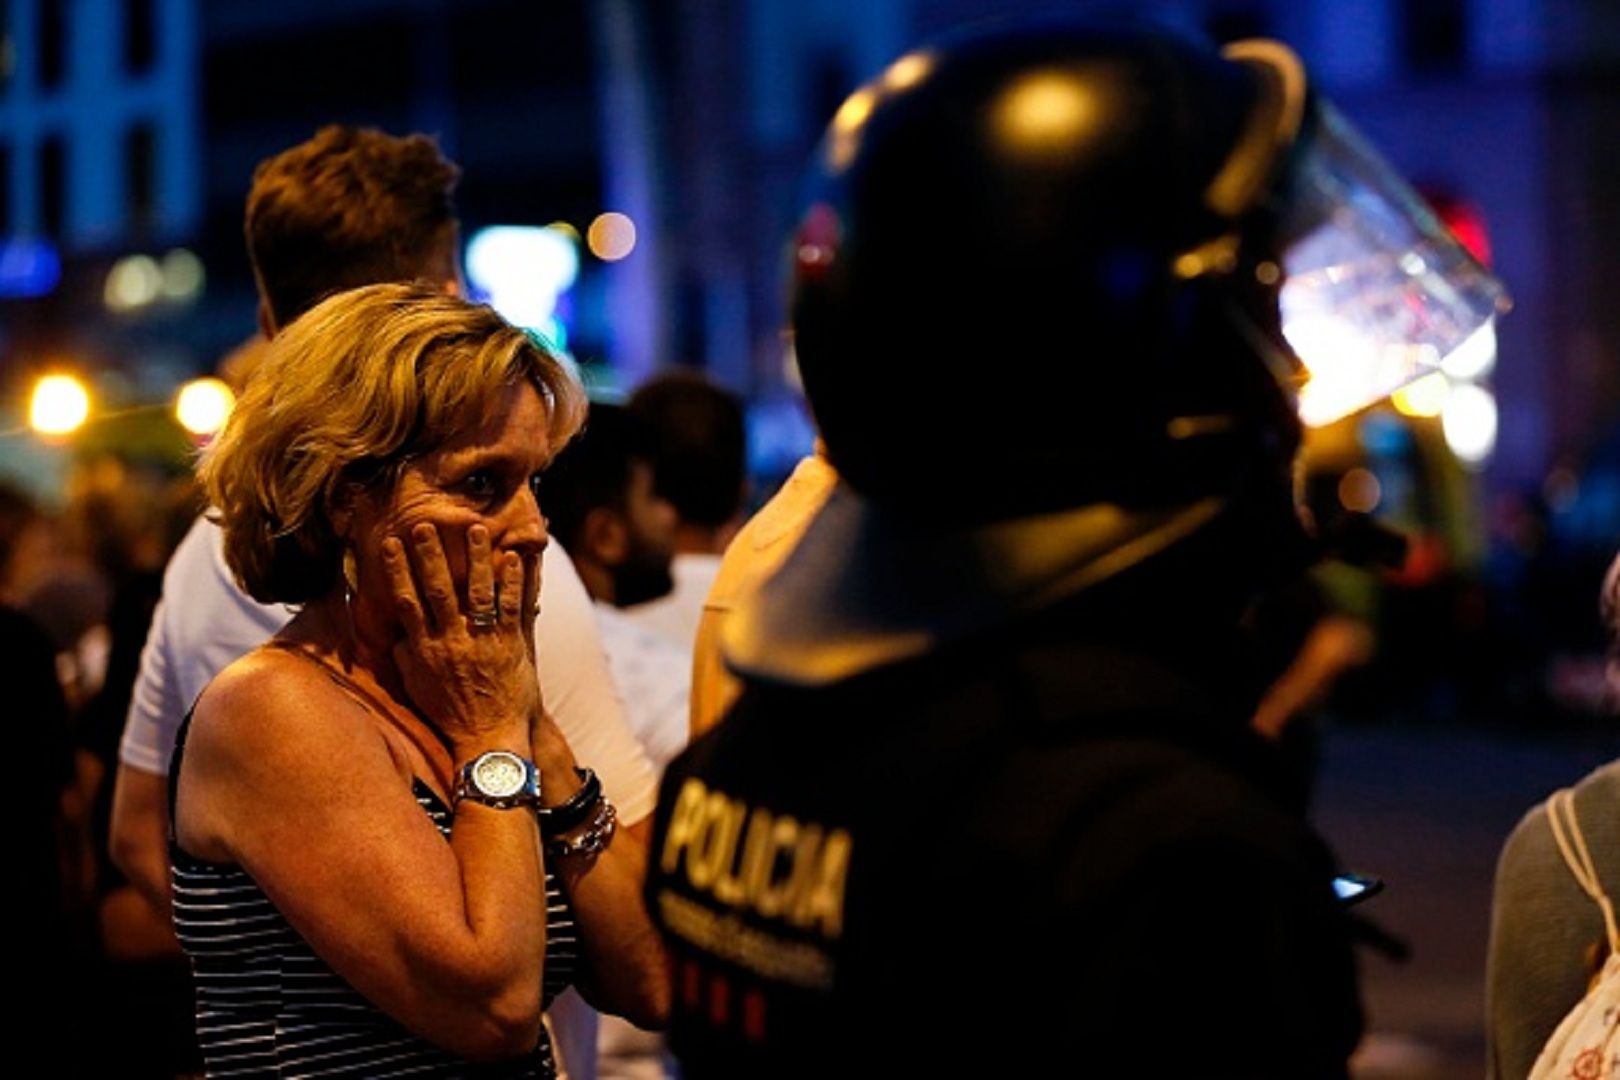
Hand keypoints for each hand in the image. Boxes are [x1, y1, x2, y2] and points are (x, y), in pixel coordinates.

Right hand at [384, 523, 537, 745]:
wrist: (487, 739)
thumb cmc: (450, 714)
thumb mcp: (416, 685)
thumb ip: (404, 655)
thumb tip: (394, 630)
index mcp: (425, 649)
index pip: (407, 602)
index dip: (399, 571)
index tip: (392, 544)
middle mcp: (451, 642)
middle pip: (439, 591)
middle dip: (431, 555)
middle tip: (425, 525)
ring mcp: (482, 642)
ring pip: (478, 592)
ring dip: (476, 558)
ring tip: (476, 528)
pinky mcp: (510, 646)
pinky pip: (511, 608)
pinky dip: (513, 581)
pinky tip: (514, 557)